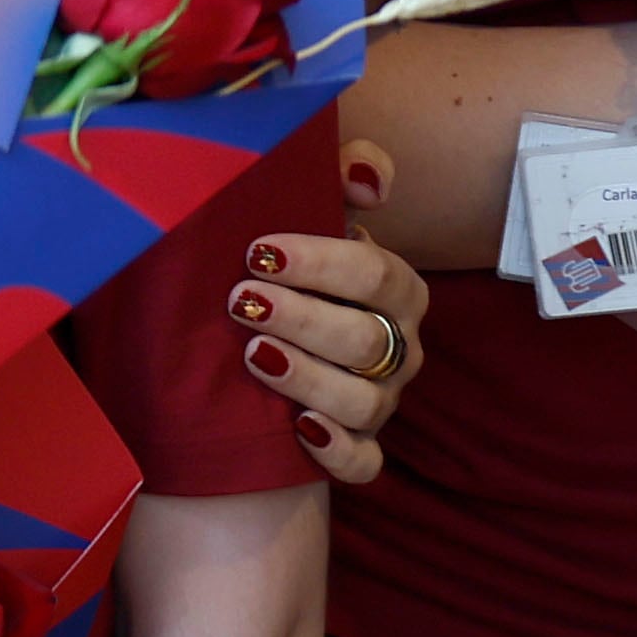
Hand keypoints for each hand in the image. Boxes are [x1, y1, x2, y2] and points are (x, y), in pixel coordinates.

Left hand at [223, 137, 427, 483]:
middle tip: (241, 300)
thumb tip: (363, 176)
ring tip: (252, 354)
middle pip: (366, 340)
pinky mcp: (360, 447)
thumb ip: (342, 174)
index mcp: (394, 288)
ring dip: (308, 378)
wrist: (263, 334)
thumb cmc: (290, 263)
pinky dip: (337, 452)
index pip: (377, 274)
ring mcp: (380, 400)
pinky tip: (298, 429)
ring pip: (364, 402)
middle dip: (303, 319)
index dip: (323, 262)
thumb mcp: (312, 206)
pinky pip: (364, 463)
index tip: (259, 251)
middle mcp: (396, 346)